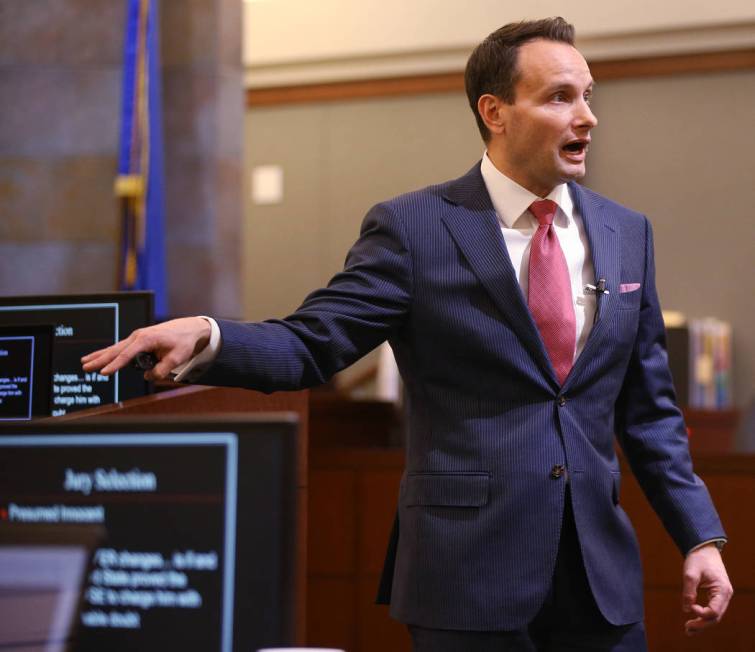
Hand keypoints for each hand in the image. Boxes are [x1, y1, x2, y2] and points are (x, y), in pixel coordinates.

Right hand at [81, 317, 211, 380]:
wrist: (189, 329)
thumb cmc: (183, 342)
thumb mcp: (176, 358)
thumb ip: (162, 370)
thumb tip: (147, 377)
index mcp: (147, 339)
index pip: (127, 355)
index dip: (115, 365)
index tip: (104, 373)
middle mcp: (138, 336)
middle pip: (115, 350)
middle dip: (100, 359)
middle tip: (86, 367)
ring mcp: (137, 337)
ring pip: (115, 348)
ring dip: (100, 355)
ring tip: (84, 362)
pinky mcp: (138, 340)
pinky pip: (120, 348)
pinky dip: (108, 353)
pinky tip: (98, 357)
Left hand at [682, 543, 732, 634]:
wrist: (704, 548)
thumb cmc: (698, 558)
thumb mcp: (690, 573)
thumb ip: (688, 591)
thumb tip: (686, 609)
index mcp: (722, 590)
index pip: (714, 611)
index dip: (701, 613)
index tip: (689, 606)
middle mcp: (725, 595)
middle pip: (716, 617)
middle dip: (702, 625)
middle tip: (687, 630)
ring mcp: (722, 596)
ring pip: (714, 615)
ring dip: (702, 624)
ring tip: (688, 630)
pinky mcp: (717, 595)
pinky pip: (712, 610)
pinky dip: (703, 617)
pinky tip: (693, 621)